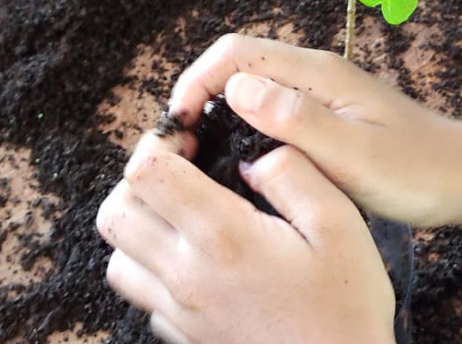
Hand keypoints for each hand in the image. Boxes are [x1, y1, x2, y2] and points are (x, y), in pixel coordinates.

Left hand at [96, 129, 395, 343]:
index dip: (160, 142)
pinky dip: (152, 269)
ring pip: (117, 256)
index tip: (191, 137)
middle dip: (140, 178)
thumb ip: (293, 175)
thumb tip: (253, 156)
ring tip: (182, 212)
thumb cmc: (345, 306)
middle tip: (182, 168)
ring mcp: (180, 311)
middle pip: (115, 212)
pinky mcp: (185, 336)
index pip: (146, 174)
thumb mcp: (338, 224)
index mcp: (221, 237)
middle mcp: (186, 275)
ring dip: (138, 225)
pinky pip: (143, 295)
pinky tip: (195, 259)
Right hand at [168, 34, 461, 226]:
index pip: (233, 53)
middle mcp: (315, 75)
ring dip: (220, 116)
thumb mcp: (354, 154)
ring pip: (253, 91)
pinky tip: (245, 166)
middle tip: (186, 154)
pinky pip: (273, 113)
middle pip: (237, 66)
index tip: (178, 132)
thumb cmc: (420, 173)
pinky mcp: (330, 118)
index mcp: (317, 74)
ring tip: (205, 162)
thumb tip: (234, 89)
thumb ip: (296, 120)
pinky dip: (247, 131)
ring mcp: (323, 95)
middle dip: (200, 99)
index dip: (195, 84)